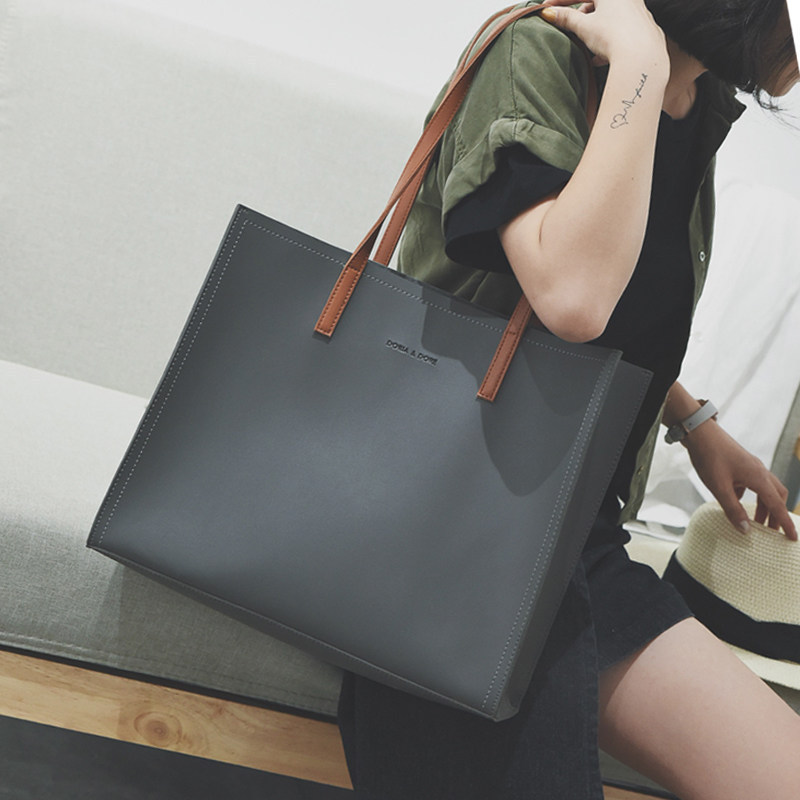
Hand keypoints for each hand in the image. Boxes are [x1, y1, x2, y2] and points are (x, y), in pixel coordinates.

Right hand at [539, 0, 668, 68]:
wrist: (641, 57)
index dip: (561, 1)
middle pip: (598, 4)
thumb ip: (566, 18)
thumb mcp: (584, 27)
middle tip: (571, 28)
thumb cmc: (614, 36)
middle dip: (582, 16)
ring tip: (586, 45)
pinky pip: (622, 31)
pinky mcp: (646, 30)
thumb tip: (550, 13)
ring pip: (610, 18)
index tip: (548, 9)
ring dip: (595, 30)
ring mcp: (639, 13)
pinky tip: (601, 56)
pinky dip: (609, 40)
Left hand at [683, 420, 796, 540]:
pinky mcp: (741, 463)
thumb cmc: (709, 457)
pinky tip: (737, 502)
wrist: (699, 432)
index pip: (777, 505)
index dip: (785, 523)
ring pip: (765, 489)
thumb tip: (746, 530)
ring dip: (763, 506)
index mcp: (758, 478)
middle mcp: (759, 471)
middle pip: (776, 497)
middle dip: (776, 515)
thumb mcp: (719, 487)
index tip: (792, 539)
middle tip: (771, 533)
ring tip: (755, 522)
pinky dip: (750, 495)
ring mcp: (751, 466)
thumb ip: (732, 509)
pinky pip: (752, 483)